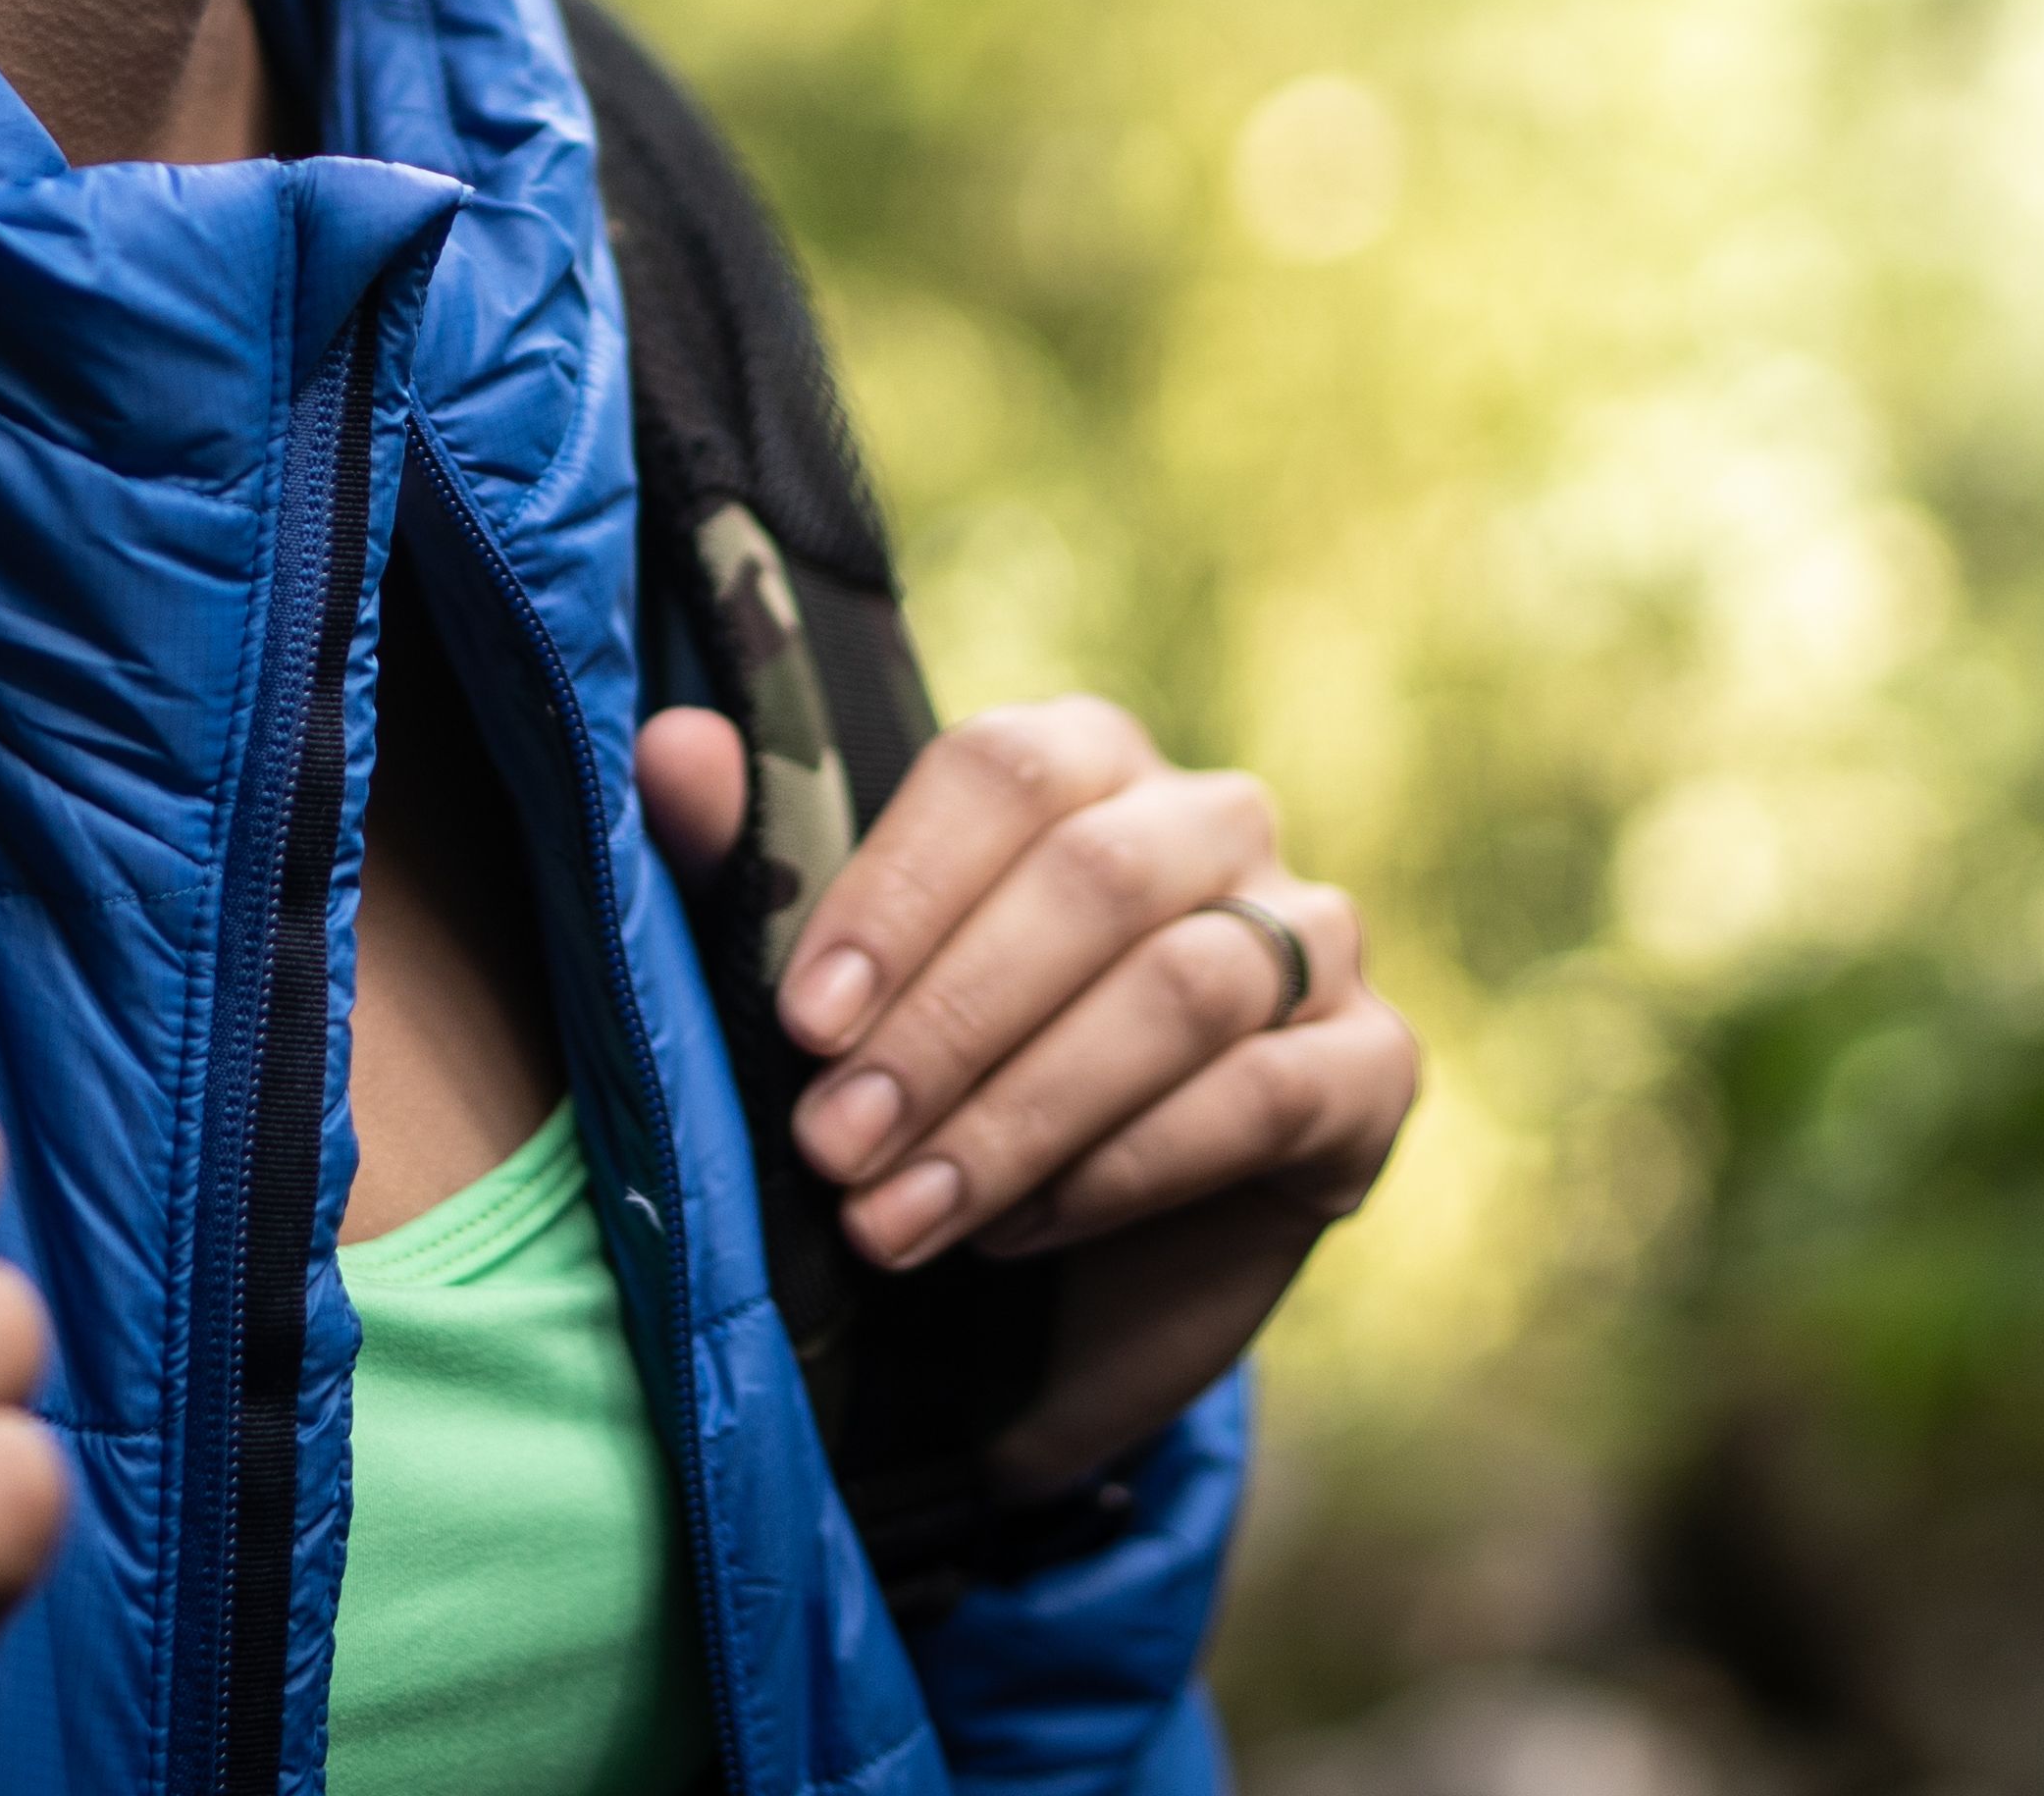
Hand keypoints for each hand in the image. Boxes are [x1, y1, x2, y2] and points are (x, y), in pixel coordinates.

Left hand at [636, 695, 1416, 1487]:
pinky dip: (1124, 1168)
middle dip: (947, 1024)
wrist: (1053, 1293)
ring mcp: (1315, 938)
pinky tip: (1019, 1230)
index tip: (801, 1024)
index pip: (1002, 767)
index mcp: (1081, 761)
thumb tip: (670, 750)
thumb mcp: (825, 1003)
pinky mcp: (1373, 1070)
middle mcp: (1211, 821)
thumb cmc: (926, 1098)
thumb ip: (741, 865)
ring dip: (1020, 1113)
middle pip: (1094, 876)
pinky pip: (1263, 1096)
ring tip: (896, 1217)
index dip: (896, 891)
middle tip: (831, 1148)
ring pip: (1182, 986)